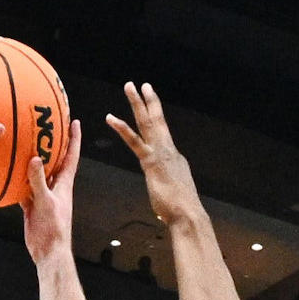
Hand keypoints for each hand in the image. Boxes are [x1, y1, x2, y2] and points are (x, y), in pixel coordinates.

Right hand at [18, 111, 80, 262]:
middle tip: (47, 123)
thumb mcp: (45, 202)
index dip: (74, 138)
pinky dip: (17, 179)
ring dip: (33, 159)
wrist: (48, 252)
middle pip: (55, 159)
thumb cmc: (53, 229)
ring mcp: (43, 195)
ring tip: (25, 141)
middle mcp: (55, 187)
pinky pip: (24, 187)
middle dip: (53, 142)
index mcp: (64, 184)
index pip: (71, 156)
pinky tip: (8, 170)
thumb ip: (39, 181)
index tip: (74, 121)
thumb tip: (34, 158)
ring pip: (38, 172)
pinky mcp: (32, 204)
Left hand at [104, 81, 201, 225]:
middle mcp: (169, 150)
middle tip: (143, 85)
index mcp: (174, 157)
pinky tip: (111, 118)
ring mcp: (160, 153)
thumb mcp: (174, 193)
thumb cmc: (181, 210)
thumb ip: (168, 185)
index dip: (156, 120)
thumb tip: (167, 190)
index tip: (151, 108)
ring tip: (130, 86)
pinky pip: (134, 141)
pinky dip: (122, 128)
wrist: (188, 214)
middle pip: (157, 121)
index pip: (163, 134)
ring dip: (138, 103)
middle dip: (150, 101)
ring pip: (147, 122)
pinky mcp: (150, 161)